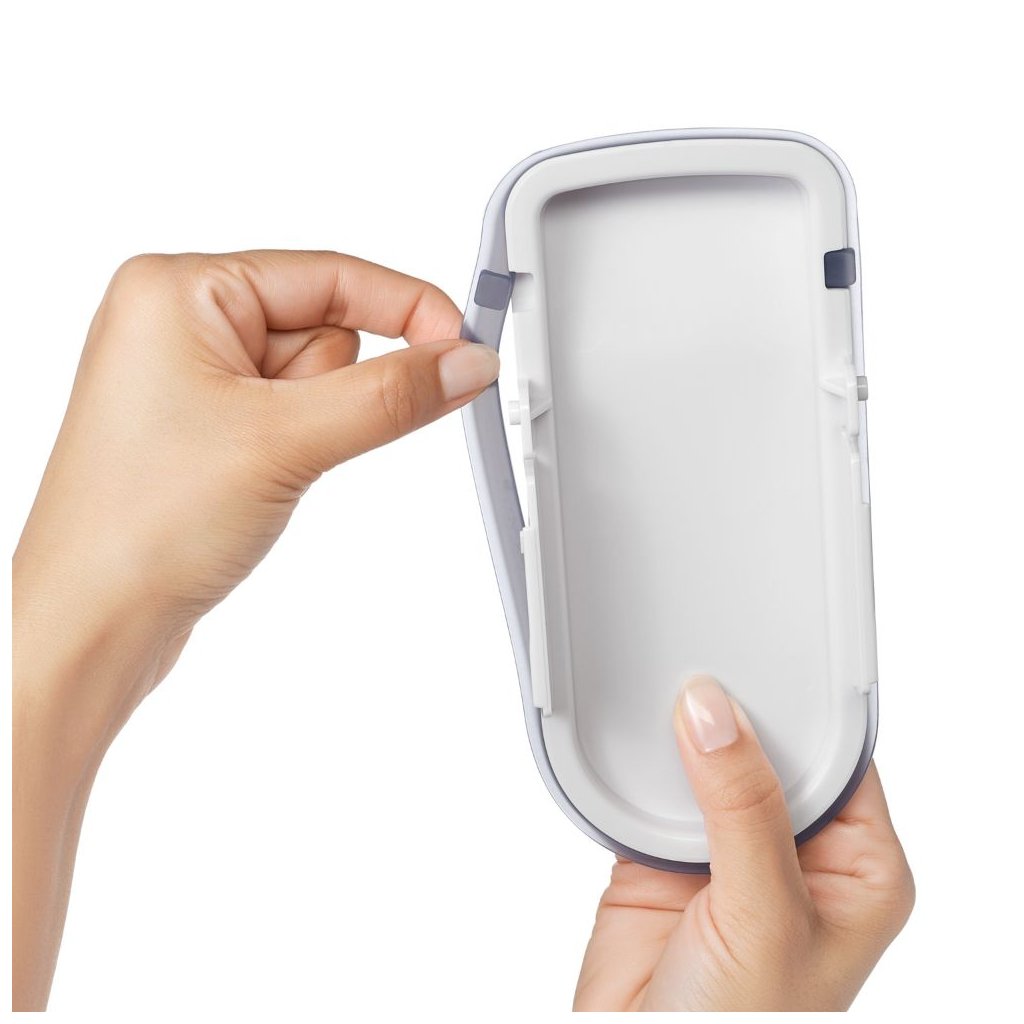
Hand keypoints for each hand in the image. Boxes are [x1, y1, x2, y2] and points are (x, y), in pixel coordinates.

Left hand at [12, 250, 497, 1008]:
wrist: (92, 627)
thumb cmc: (137, 526)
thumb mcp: (287, 442)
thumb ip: (391, 394)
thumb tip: (463, 363)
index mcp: (176, 290)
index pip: (328, 272)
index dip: (404, 306)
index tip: (462, 342)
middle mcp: (179, 324)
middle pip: (325, 329)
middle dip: (335, 390)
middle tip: (291, 441)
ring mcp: (193, 380)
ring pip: (317, 381)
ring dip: (317, 427)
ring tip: (260, 471)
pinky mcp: (209, 430)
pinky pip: (294, 416)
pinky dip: (303, 446)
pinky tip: (257, 482)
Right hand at [574, 675, 913, 1010]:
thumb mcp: (765, 915)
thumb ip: (744, 809)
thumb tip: (715, 716)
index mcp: (856, 866)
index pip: (840, 759)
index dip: (802, 712)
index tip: (764, 665)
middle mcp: (794, 850)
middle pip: (768, 751)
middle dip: (735, 717)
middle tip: (700, 675)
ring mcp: (726, 848)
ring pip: (707, 763)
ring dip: (680, 739)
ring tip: (661, 698)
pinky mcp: (666, 851)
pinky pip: (653, 786)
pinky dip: (638, 766)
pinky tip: (632, 744)